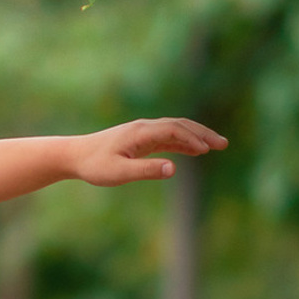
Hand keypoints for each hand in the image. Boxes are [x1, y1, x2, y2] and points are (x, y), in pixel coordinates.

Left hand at [70, 117, 225, 186]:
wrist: (75, 156)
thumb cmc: (95, 166)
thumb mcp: (119, 173)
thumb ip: (146, 171)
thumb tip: (173, 169)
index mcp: (140, 132)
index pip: (173, 130)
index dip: (191, 138)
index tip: (207, 150)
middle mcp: (144, 128)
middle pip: (180, 125)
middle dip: (202, 133)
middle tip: (223, 143)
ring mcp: (143, 132)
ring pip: (176, 129)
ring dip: (196, 136)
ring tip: (217, 145)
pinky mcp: (141, 139)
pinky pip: (168, 137)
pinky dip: (184, 142)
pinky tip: (195, 151)